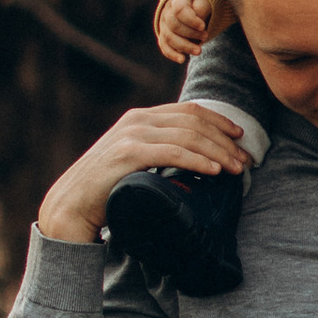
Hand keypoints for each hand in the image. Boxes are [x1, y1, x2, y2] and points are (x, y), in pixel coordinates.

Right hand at [36, 99, 251, 248]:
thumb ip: (158, 149)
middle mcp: (137, 120)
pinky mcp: (128, 154)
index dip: (220, 121)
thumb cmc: (106, 189)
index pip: (189, 111)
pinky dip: (199, 161)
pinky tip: (215, 171)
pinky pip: (174, 153)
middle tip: (246, 160)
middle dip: (225, 141)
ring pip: (189, 137)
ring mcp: (132, 135)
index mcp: (141, 117)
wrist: (70, 206)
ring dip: (219, 153)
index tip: (240, 137)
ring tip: (237, 169)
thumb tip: (195, 156)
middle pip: (194, 122)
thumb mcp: (135, 160)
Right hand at [154, 0, 214, 62]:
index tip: (203, 26)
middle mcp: (166, 12)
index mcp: (177, 0)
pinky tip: (182, 59)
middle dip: (191, 34)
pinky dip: (172, 54)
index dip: (190, 20)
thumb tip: (198, 24)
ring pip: (169, 38)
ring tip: (199, 51)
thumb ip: (202, 8)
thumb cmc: (201, 1)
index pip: (179, 10)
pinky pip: (164, 46)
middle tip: (206, 36)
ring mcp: (163, 25)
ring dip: (184, 46)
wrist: (192, 4)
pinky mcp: (164, 36)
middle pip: (174, 26)